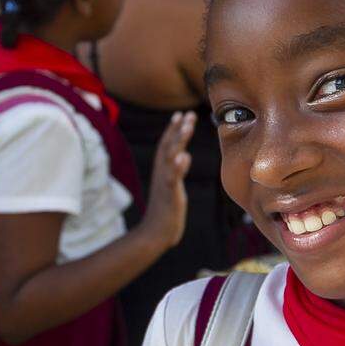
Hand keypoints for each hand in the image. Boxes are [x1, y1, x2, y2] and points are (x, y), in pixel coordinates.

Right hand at [139, 111, 194, 251]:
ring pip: (170, 157)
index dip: (174, 129)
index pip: (167, 145)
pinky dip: (177, 167)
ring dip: (178, 141)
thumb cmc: (167, 209)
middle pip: (168, 146)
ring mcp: (164, 181)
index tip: (182, 114)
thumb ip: (178, 170)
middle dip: (178, 129)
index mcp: (163, 170)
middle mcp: (162, 172)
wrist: (157, 232)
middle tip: (187, 114)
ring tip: (187, 127)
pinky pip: (172, 178)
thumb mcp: (174, 185)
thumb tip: (185, 155)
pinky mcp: (169, 193)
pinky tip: (183, 157)